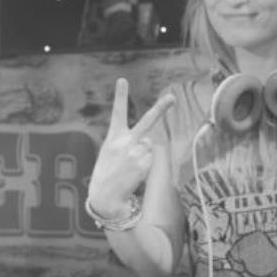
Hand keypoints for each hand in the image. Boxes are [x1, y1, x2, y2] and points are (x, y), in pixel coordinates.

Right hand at [88, 78, 174, 217]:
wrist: (104, 196)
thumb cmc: (107, 174)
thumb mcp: (110, 153)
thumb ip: (127, 142)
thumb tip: (149, 142)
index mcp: (113, 137)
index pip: (117, 112)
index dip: (120, 95)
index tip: (123, 80)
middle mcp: (125, 142)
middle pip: (146, 122)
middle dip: (161, 109)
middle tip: (173, 97)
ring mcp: (135, 152)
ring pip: (149, 147)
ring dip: (143, 156)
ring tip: (129, 168)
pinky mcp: (143, 163)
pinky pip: (151, 159)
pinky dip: (145, 166)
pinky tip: (134, 174)